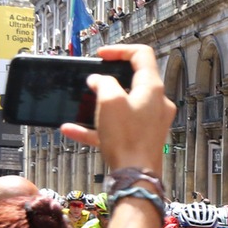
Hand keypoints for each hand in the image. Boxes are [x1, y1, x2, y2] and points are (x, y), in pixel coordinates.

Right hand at [61, 45, 175, 177]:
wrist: (136, 177)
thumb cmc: (127, 138)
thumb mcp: (109, 101)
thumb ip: (103, 82)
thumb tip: (99, 80)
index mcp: (153, 88)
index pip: (142, 55)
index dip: (120, 50)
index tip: (101, 55)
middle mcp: (156, 103)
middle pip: (133, 81)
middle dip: (109, 79)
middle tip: (91, 81)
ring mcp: (150, 122)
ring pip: (122, 106)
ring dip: (99, 104)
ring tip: (80, 104)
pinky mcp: (141, 138)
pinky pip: (117, 127)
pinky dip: (97, 126)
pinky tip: (71, 129)